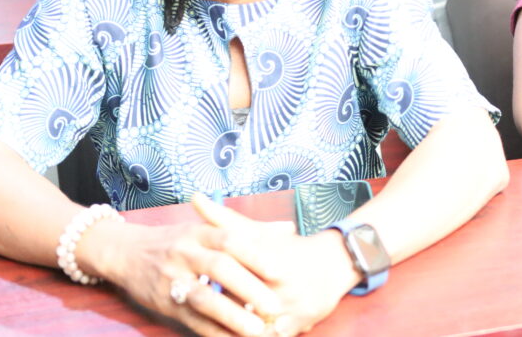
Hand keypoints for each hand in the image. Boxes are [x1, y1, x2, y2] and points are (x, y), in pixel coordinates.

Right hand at [79, 218, 289, 336]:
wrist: (126, 252)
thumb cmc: (178, 240)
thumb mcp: (208, 227)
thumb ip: (250, 230)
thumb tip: (289, 229)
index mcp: (200, 232)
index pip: (230, 240)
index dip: (255, 255)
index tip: (280, 270)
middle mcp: (185, 252)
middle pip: (219, 268)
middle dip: (248, 288)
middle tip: (275, 305)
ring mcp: (172, 279)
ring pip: (203, 299)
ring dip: (231, 317)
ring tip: (256, 330)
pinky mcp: (165, 304)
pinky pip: (191, 321)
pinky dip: (213, 333)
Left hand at [194, 194, 358, 335]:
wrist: (334, 263)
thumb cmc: (289, 247)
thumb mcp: (257, 231)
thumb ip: (223, 218)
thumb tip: (195, 197)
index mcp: (265, 260)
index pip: (228, 278)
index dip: (205, 288)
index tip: (188, 290)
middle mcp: (279, 285)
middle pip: (238, 307)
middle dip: (217, 313)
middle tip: (198, 312)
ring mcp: (290, 308)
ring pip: (253, 328)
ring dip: (233, 329)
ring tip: (212, 327)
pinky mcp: (299, 325)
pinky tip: (237, 335)